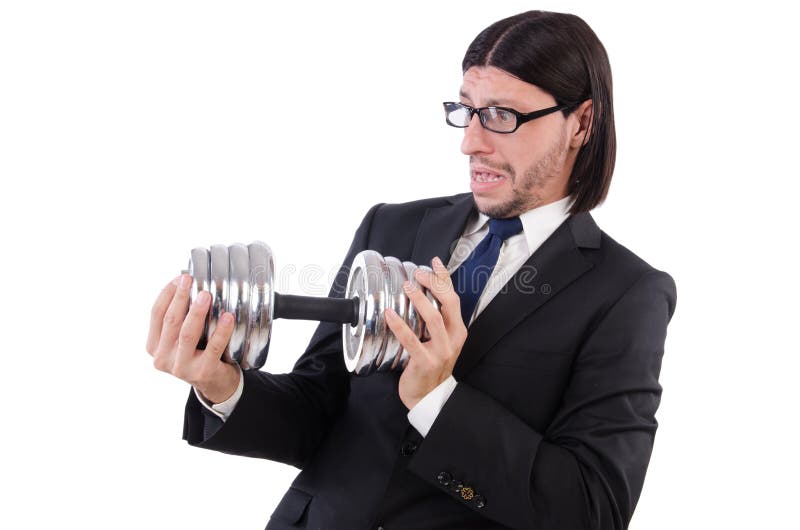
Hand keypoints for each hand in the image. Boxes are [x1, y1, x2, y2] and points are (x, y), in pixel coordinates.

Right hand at [146, 274, 239, 403]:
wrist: (214, 383)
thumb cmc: (198, 351)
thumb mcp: (179, 338)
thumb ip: (179, 317)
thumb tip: (187, 282)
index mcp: (154, 346)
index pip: (156, 314)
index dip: (167, 294)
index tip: (179, 278)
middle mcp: (163, 358)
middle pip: (170, 322)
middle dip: (180, 298)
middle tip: (189, 280)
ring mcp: (181, 367)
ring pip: (187, 334)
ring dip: (196, 312)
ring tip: (206, 295)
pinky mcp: (203, 372)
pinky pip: (213, 347)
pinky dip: (221, 331)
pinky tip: (228, 317)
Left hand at [386, 257, 467, 409]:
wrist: (430, 397)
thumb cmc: (432, 366)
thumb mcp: (440, 341)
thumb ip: (435, 321)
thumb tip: (420, 295)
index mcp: (458, 331)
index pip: (454, 298)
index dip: (445, 278)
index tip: (435, 263)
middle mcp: (453, 339)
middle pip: (448, 304)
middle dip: (434, 284)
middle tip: (418, 273)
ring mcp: (441, 351)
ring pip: (433, 319)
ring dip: (419, 299)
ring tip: (407, 286)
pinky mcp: (425, 361)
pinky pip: (411, 340)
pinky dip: (399, 325)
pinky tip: (389, 314)